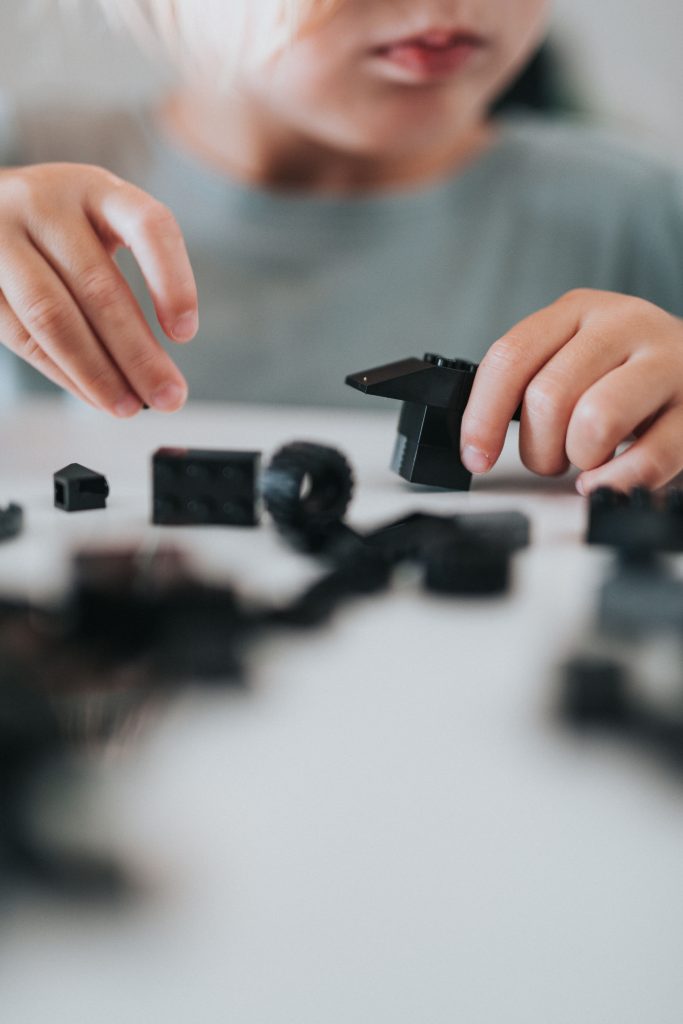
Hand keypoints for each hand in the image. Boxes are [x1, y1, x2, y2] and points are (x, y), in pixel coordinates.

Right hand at [0, 162, 197, 414]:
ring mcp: (1, 235)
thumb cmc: (60, 227)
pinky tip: (91, 394)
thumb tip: (156, 374)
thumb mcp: (99, 227)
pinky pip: (21, 334)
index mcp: (96, 188)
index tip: (185, 334)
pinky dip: (61, 372)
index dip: (172, 281)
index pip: (148, 226)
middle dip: (138, 354)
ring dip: (96, 372)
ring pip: (53, 315)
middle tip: (169, 398)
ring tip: (128, 406)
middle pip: (99, 287)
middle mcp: (46, 203)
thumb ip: (126, 282)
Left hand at [460, 289, 682, 492]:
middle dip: (538, 447)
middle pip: (548, 396)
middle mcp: (623, 325)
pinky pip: (647, 458)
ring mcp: (666, 363)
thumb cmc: (626, 373)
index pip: (510, 357)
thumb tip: (476, 439)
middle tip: (551, 458)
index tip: (475, 456)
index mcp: (578, 310)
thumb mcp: (574, 358)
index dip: (481, 416)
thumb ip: (528, 383)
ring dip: (580, 459)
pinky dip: (616, 481)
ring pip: (595, 421)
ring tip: (589, 460)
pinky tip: (611, 479)